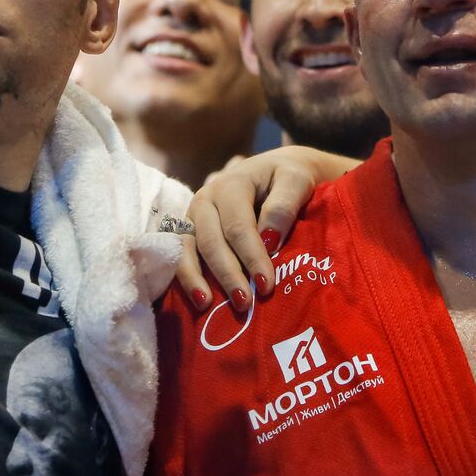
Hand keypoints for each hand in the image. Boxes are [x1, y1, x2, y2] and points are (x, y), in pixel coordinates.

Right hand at [173, 147, 358, 313]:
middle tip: (245, 303)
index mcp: (232, 183)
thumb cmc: (287, 177)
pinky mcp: (189, 229)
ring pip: (188, 248)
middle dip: (227, 274)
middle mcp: (206, 198)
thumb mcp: (295, 180)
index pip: (238, 226)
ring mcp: (193, 214)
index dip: (251, 257)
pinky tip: (197, 297)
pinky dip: (186, 276)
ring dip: (197, 279)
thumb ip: (284, 206)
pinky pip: (180, 254)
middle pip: (211, 241)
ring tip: (207, 306)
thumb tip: (269, 241)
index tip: (266, 285)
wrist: (276, 169)